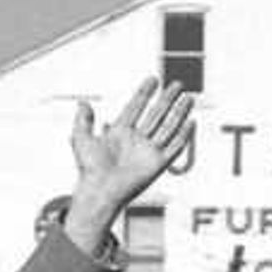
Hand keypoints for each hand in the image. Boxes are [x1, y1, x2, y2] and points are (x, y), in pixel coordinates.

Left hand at [65, 79, 197, 239]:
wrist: (99, 191)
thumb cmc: (89, 170)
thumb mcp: (80, 139)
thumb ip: (82, 120)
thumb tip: (83, 103)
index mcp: (119, 133)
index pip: (136, 107)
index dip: (144, 93)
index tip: (153, 80)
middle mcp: (136, 140)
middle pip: (156, 114)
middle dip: (167, 99)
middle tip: (176, 84)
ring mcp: (148, 151)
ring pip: (168, 127)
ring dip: (179, 112)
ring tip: (188, 98)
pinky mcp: (157, 164)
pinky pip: (175, 147)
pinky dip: (184, 135)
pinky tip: (191, 122)